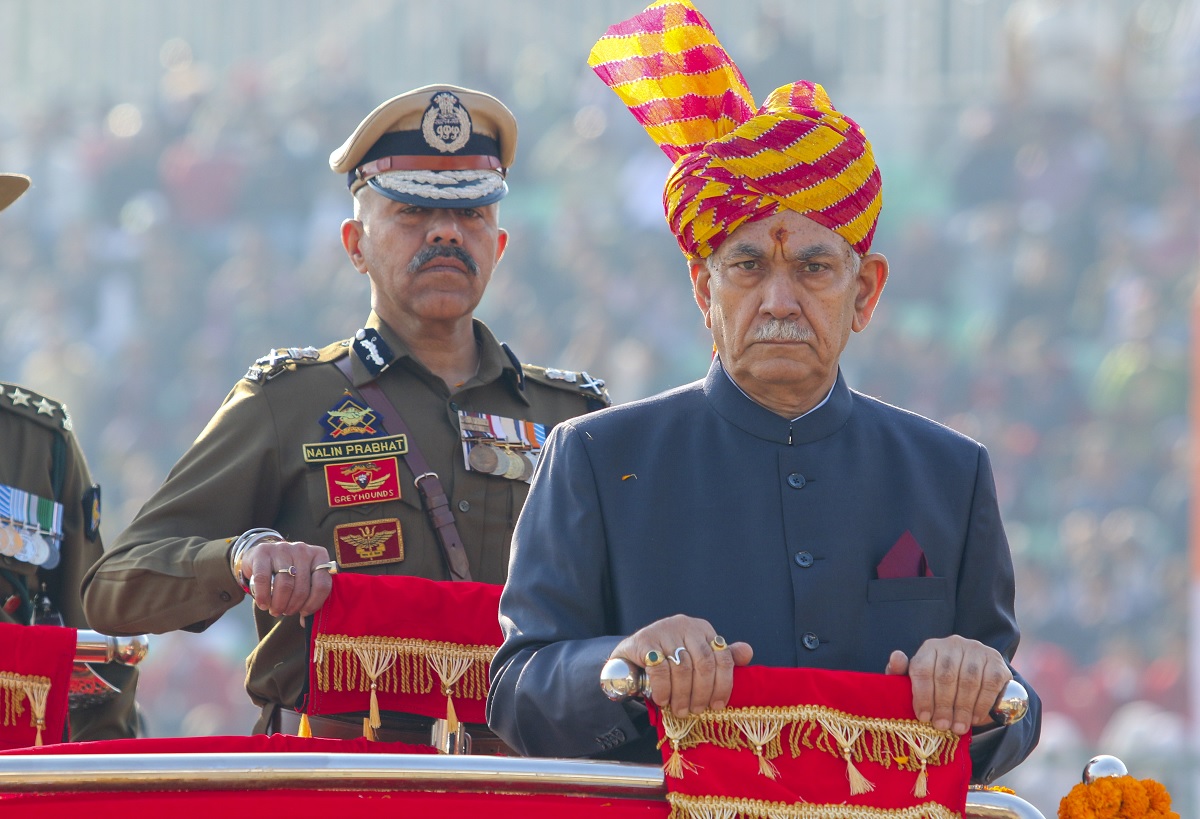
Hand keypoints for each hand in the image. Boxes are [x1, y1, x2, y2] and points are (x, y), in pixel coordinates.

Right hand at [241, 539, 334, 619]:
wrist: (262, 555)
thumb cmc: (288, 572)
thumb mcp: (303, 579)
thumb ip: (310, 595)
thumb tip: (306, 621)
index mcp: (319, 556)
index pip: (323, 584)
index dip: (314, 603)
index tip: (304, 612)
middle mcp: (303, 550)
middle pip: (302, 588)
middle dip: (293, 607)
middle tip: (285, 612)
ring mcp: (283, 549)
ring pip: (285, 585)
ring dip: (279, 604)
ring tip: (275, 610)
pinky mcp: (263, 551)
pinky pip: (264, 579)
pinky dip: (263, 596)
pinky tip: (263, 604)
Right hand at [609, 614, 751, 717]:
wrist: (630, 656)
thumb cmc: (667, 660)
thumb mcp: (694, 658)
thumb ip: (719, 659)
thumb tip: (748, 653)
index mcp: (702, 629)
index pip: (722, 657)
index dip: (723, 684)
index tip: (718, 706)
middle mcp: (685, 626)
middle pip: (704, 663)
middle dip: (702, 692)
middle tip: (696, 711)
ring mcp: (664, 631)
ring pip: (683, 668)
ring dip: (683, 694)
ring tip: (680, 710)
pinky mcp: (644, 640)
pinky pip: (660, 669)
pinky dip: (664, 689)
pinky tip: (663, 700)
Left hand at [885, 635, 1010, 734]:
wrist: (973, 681)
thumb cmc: (938, 683)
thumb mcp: (917, 680)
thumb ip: (901, 673)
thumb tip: (897, 657)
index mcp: (930, 647)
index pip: (923, 668)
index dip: (922, 695)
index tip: (923, 717)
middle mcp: (953, 643)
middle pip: (946, 675)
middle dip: (943, 705)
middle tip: (941, 726)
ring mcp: (976, 650)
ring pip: (969, 680)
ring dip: (962, 708)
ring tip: (957, 727)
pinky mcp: (996, 661)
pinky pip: (989, 683)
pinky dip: (981, 703)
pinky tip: (974, 717)